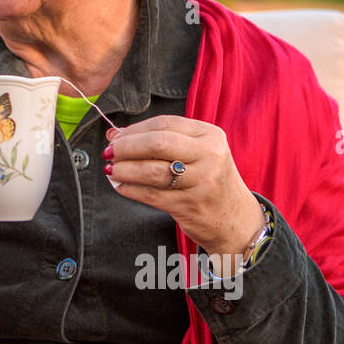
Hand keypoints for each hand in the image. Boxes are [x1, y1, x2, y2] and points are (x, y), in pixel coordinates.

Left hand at [103, 115, 265, 260]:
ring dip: (124, 170)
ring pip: (152, 171)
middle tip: (109, 152)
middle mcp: (209, 156)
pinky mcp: (189, 205)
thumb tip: (115, 133)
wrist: (234, 219)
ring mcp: (201, 182)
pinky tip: (120, 186)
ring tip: (110, 170)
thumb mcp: (196, 153)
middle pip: (158, 144)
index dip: (135, 129)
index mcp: (210, 135)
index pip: (164, 124)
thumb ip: (160, 139)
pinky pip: (151, 195)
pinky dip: (130, 189)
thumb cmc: (208, 179)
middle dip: (127, 147)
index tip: (116, 136)